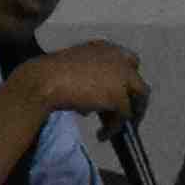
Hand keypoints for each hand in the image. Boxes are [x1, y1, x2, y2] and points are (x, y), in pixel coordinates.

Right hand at [15, 38, 146, 125]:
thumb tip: (91, 108)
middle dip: (132, 99)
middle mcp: (119, 58)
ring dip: (129, 115)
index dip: (125, 79)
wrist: (45, 80)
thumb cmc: (49, 74)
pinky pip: (124, 116)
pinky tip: (100, 136)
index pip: (128, 61)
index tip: (120, 94)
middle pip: (138, 81)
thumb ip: (88, 84)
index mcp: (105, 48)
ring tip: (114, 128)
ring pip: (139, 98)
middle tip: (122, 116)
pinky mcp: (119, 96)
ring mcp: (122, 76)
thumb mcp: (73, 73)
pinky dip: (113, 128)